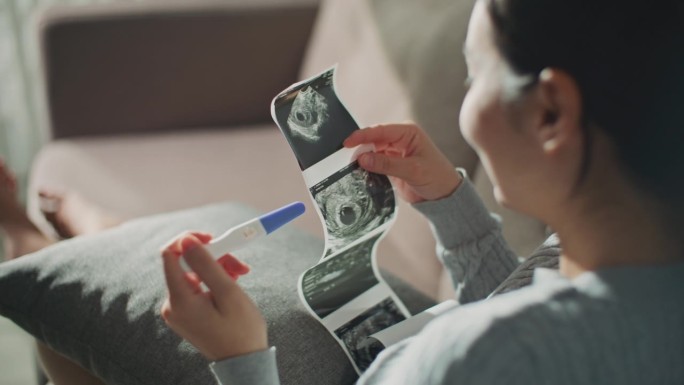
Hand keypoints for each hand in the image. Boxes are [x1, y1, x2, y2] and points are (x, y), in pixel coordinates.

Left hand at [160, 232, 266, 360]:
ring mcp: (178, 311)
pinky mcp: (186, 314)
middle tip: (239, 263)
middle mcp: (172, 305)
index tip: (213, 238)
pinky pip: (196, 287)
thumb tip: (187, 240)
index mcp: (179, 300)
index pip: (170, 254)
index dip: (190, 240)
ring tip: (241, 274)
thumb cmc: (241, 330)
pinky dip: (214, 281)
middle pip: (186, 264)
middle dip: (214, 257)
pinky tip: (231, 284)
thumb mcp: (227, 292)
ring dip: (218, 269)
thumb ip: (206, 264)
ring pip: (194, 274)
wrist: (243, 363)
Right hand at [344, 123, 462, 202]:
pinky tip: (359, 174)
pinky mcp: (391, 166)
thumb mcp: (413, 170)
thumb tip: (363, 158)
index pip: (381, 130)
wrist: (444, 195)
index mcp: (408, 133)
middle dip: (360, 148)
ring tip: (351, 167)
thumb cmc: (437, 177)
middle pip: (373, 140)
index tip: (348, 142)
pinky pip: (374, 164)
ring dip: (363, 160)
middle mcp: (400, 140)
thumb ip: (387, 164)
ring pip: (372, 152)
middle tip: (347, 159)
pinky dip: (367, 169)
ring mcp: (394, 153)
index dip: (363, 135)